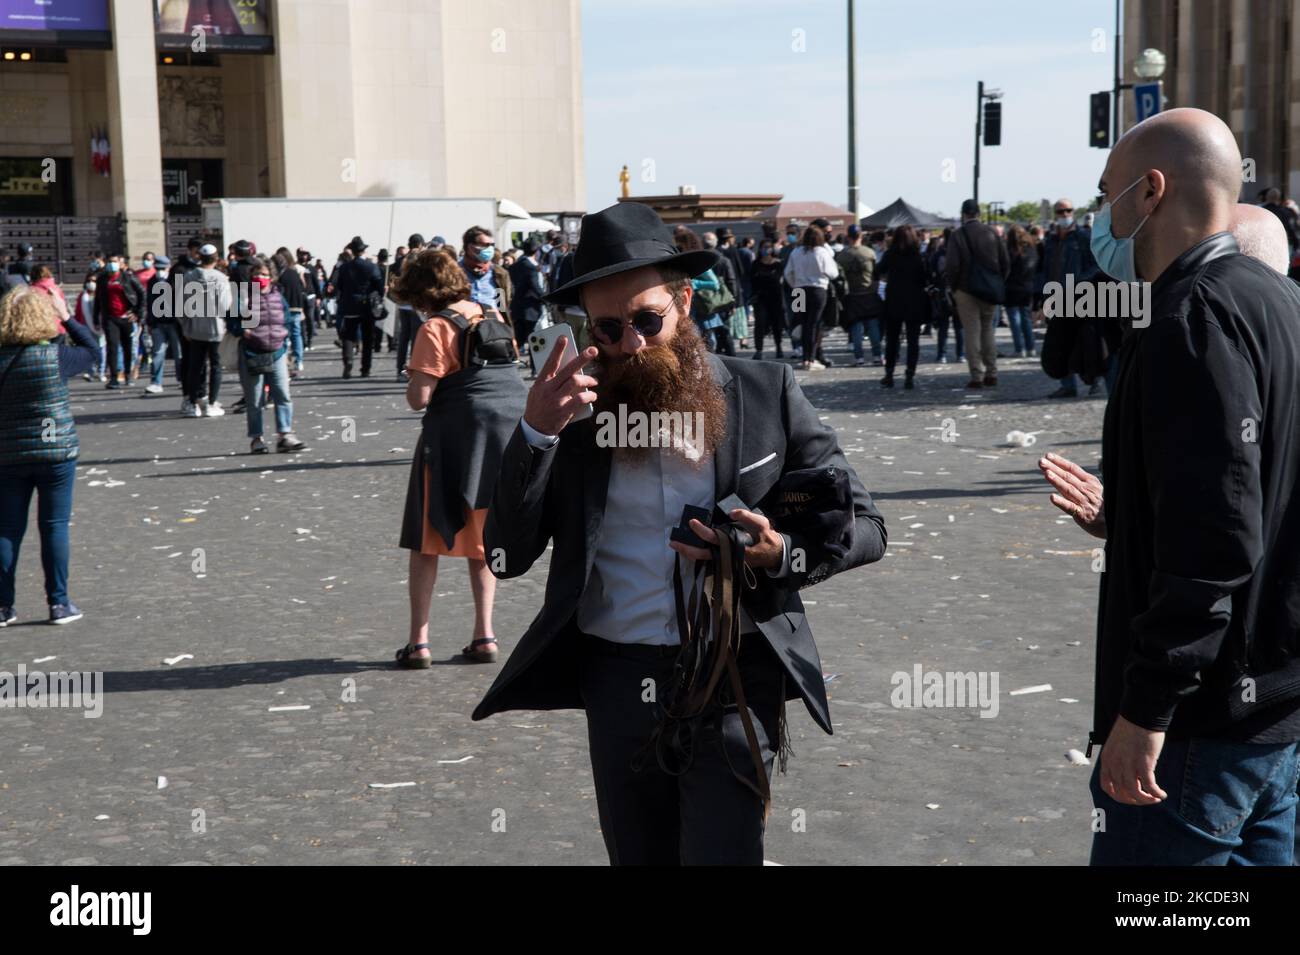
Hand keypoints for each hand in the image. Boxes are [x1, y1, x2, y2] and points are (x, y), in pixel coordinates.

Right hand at [522, 338, 598, 436]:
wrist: (535, 427)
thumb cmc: (538, 405)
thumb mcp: (537, 390)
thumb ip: (550, 380)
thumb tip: (568, 369)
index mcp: (541, 382)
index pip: (550, 362)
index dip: (557, 349)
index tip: (564, 338)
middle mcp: (549, 389)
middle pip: (568, 370)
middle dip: (582, 358)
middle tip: (593, 351)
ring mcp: (556, 400)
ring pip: (576, 382)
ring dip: (588, 379)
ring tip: (594, 380)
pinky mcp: (564, 410)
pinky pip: (580, 399)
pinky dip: (589, 395)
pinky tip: (593, 395)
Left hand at [668, 508, 783, 569]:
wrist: (774, 555)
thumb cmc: (768, 539)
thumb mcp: (762, 524)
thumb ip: (747, 517)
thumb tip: (731, 512)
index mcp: (736, 547)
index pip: (714, 539)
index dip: (701, 531)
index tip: (692, 522)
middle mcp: (729, 556)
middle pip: (703, 555)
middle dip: (687, 550)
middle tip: (673, 543)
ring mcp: (727, 560)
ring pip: (704, 559)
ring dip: (690, 552)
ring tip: (677, 545)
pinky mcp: (727, 560)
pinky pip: (709, 557)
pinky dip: (697, 552)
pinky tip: (689, 547)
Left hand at [1038, 451, 1105, 538]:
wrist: (1112, 522)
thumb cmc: (1102, 505)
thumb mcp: (1095, 488)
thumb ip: (1082, 479)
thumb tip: (1074, 468)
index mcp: (1090, 481)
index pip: (1072, 468)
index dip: (1059, 461)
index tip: (1048, 455)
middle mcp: (1086, 489)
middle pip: (1068, 476)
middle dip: (1053, 468)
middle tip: (1041, 461)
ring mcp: (1083, 501)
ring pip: (1068, 489)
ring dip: (1057, 481)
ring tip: (1046, 474)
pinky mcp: (1081, 514)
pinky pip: (1070, 507)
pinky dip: (1061, 502)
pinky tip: (1052, 497)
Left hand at [1098, 715, 1167, 805]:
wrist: (1141, 715)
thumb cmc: (1132, 728)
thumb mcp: (1117, 745)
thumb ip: (1119, 760)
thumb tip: (1129, 774)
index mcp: (1107, 760)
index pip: (1107, 786)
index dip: (1118, 796)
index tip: (1129, 797)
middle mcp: (1115, 764)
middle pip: (1121, 792)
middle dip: (1134, 800)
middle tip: (1145, 799)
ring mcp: (1128, 765)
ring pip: (1135, 793)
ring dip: (1146, 800)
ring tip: (1156, 799)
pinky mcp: (1144, 764)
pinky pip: (1149, 786)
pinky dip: (1156, 793)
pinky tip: (1162, 794)